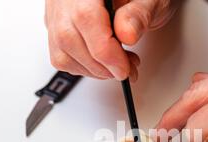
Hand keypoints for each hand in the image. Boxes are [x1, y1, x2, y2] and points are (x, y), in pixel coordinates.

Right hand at [45, 0, 179, 79]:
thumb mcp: (152, 0)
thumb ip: (139, 14)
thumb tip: (127, 34)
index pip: (85, 18)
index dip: (105, 50)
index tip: (123, 68)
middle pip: (68, 37)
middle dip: (101, 65)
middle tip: (126, 69)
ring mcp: (57, 11)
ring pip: (62, 51)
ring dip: (94, 69)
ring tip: (119, 64)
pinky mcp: (55, 26)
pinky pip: (61, 56)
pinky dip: (85, 67)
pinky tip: (104, 62)